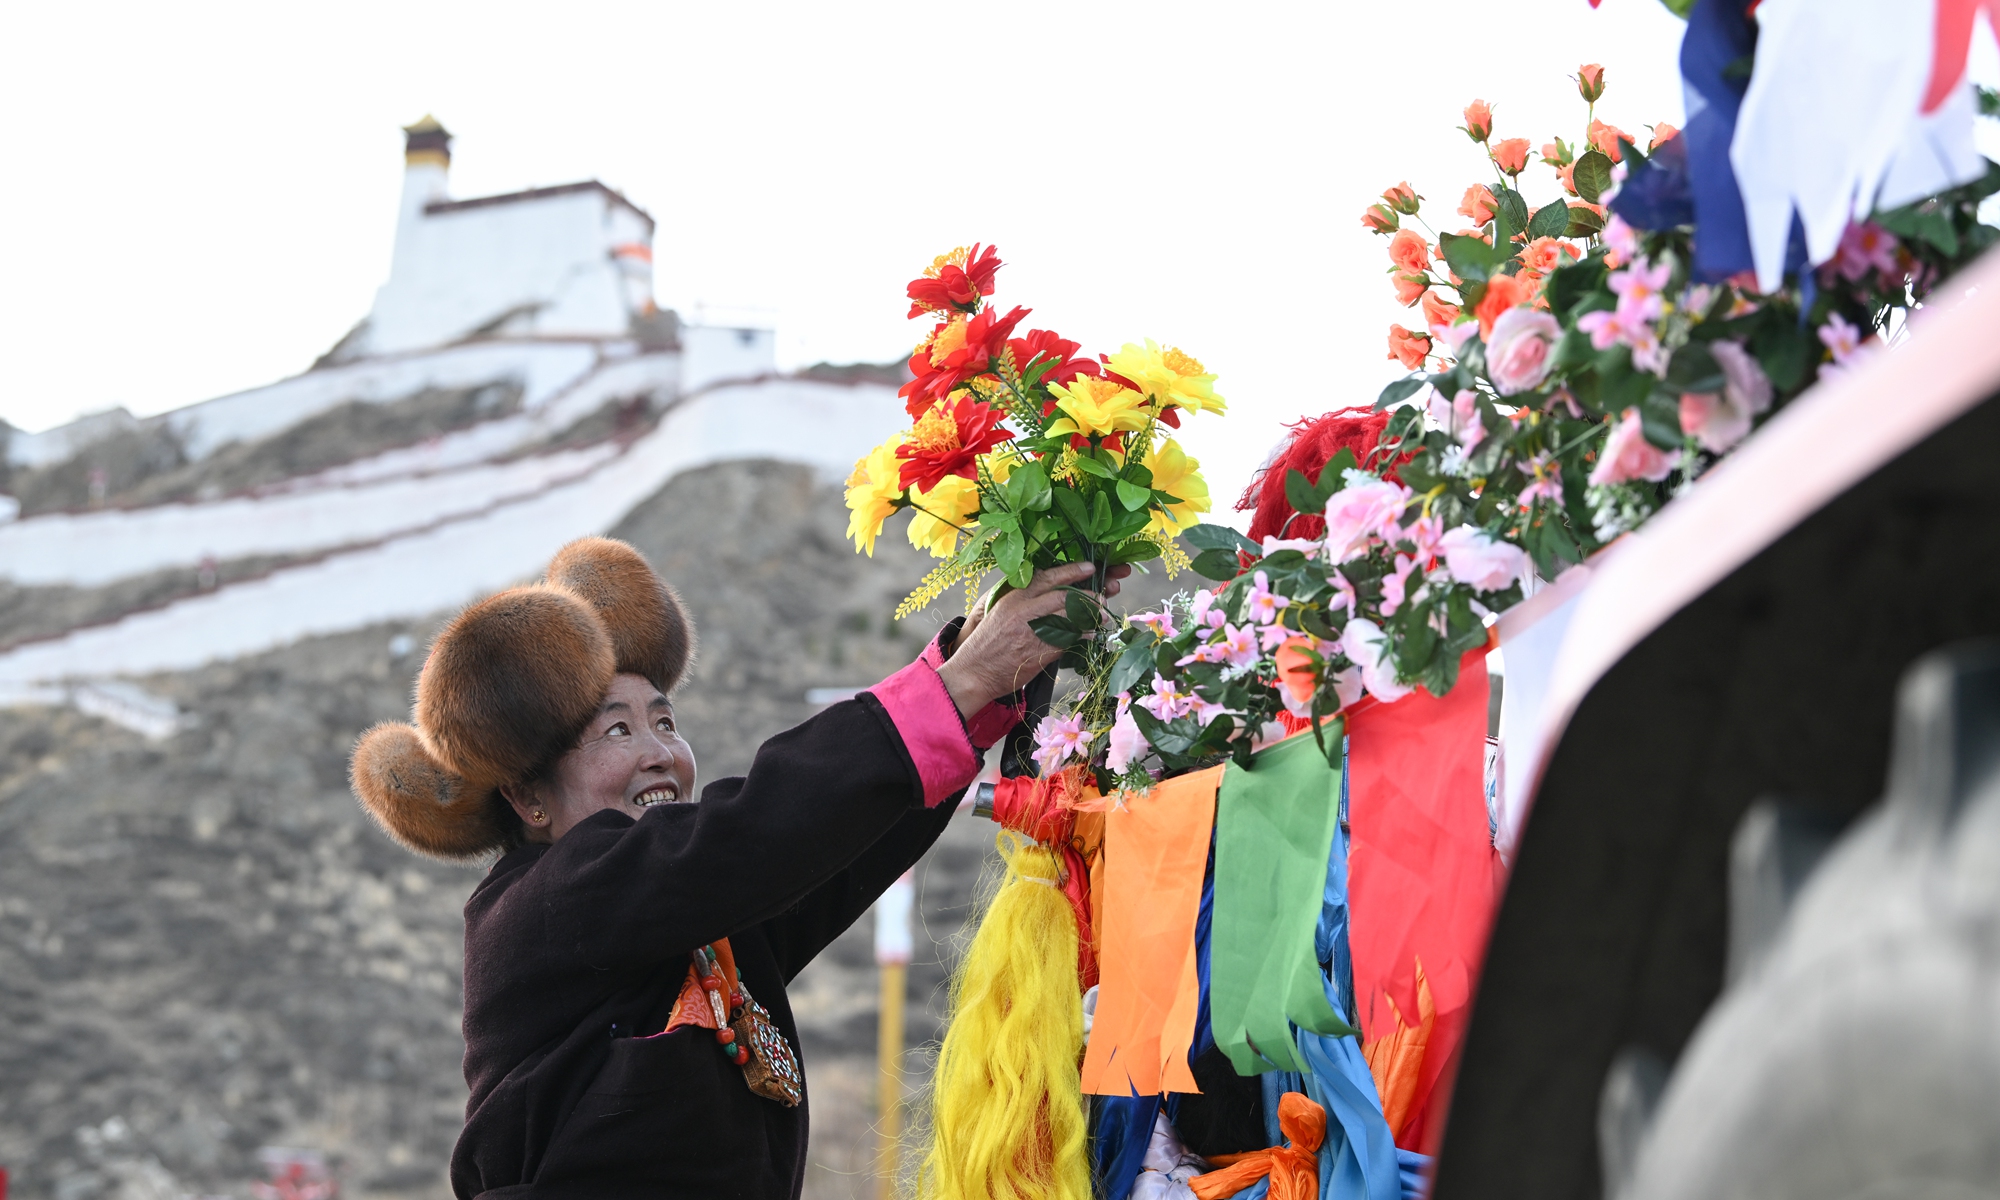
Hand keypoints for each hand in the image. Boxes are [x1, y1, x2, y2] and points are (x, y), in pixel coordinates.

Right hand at [936, 561, 1130, 717]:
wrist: (974, 672)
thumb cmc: (988, 643)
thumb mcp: (1002, 612)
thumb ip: (1025, 602)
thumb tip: (1054, 594)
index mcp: (1014, 598)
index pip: (1047, 577)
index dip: (1072, 570)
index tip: (1090, 567)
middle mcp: (1024, 612)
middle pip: (1064, 596)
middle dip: (1087, 595)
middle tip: (1101, 596)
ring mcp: (1032, 633)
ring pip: (1070, 618)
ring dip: (1090, 615)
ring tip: (1101, 614)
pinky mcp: (1039, 653)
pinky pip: (1068, 641)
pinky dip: (1083, 635)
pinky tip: (1091, 633)